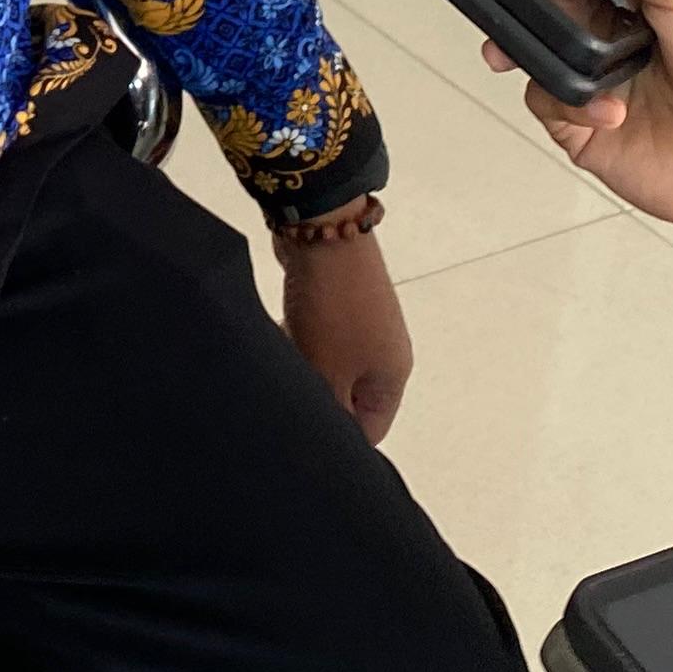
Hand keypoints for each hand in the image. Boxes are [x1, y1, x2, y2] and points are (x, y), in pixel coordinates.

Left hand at [278, 227, 412, 440]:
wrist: (323, 232)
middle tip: (291, 389)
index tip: (305, 431)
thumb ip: (330, 413)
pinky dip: (297, 337)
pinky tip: (280, 328)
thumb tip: (329, 437)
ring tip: (285, 352)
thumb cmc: (333, 306)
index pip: (370, 430)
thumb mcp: (328, 374)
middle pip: (346, 395)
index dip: (338, 439)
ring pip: (326, 364)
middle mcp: (384, 351)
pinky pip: (316, 335)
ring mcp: (363, 324)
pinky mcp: (339, 302)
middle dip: (314, 395)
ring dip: (302, 364)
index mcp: (392, 377)